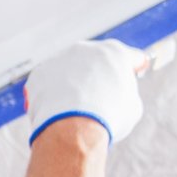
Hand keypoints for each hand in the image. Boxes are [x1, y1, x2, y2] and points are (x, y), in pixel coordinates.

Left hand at [23, 40, 147, 144]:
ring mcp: (60, 59)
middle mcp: (86, 49)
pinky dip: (54, 94)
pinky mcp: (40, 73)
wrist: (73, 128)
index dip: (135, 67)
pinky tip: (58, 111)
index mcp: (115, 52)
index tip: (134, 73)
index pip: (132, 57)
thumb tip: (116, 93)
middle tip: (101, 97)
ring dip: (74, 83)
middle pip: (97, 61)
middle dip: (100, 75)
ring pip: (70, 70)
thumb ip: (125, 92)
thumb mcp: (132, 107)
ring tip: (76, 109)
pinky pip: (50, 82)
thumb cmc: (109, 118)